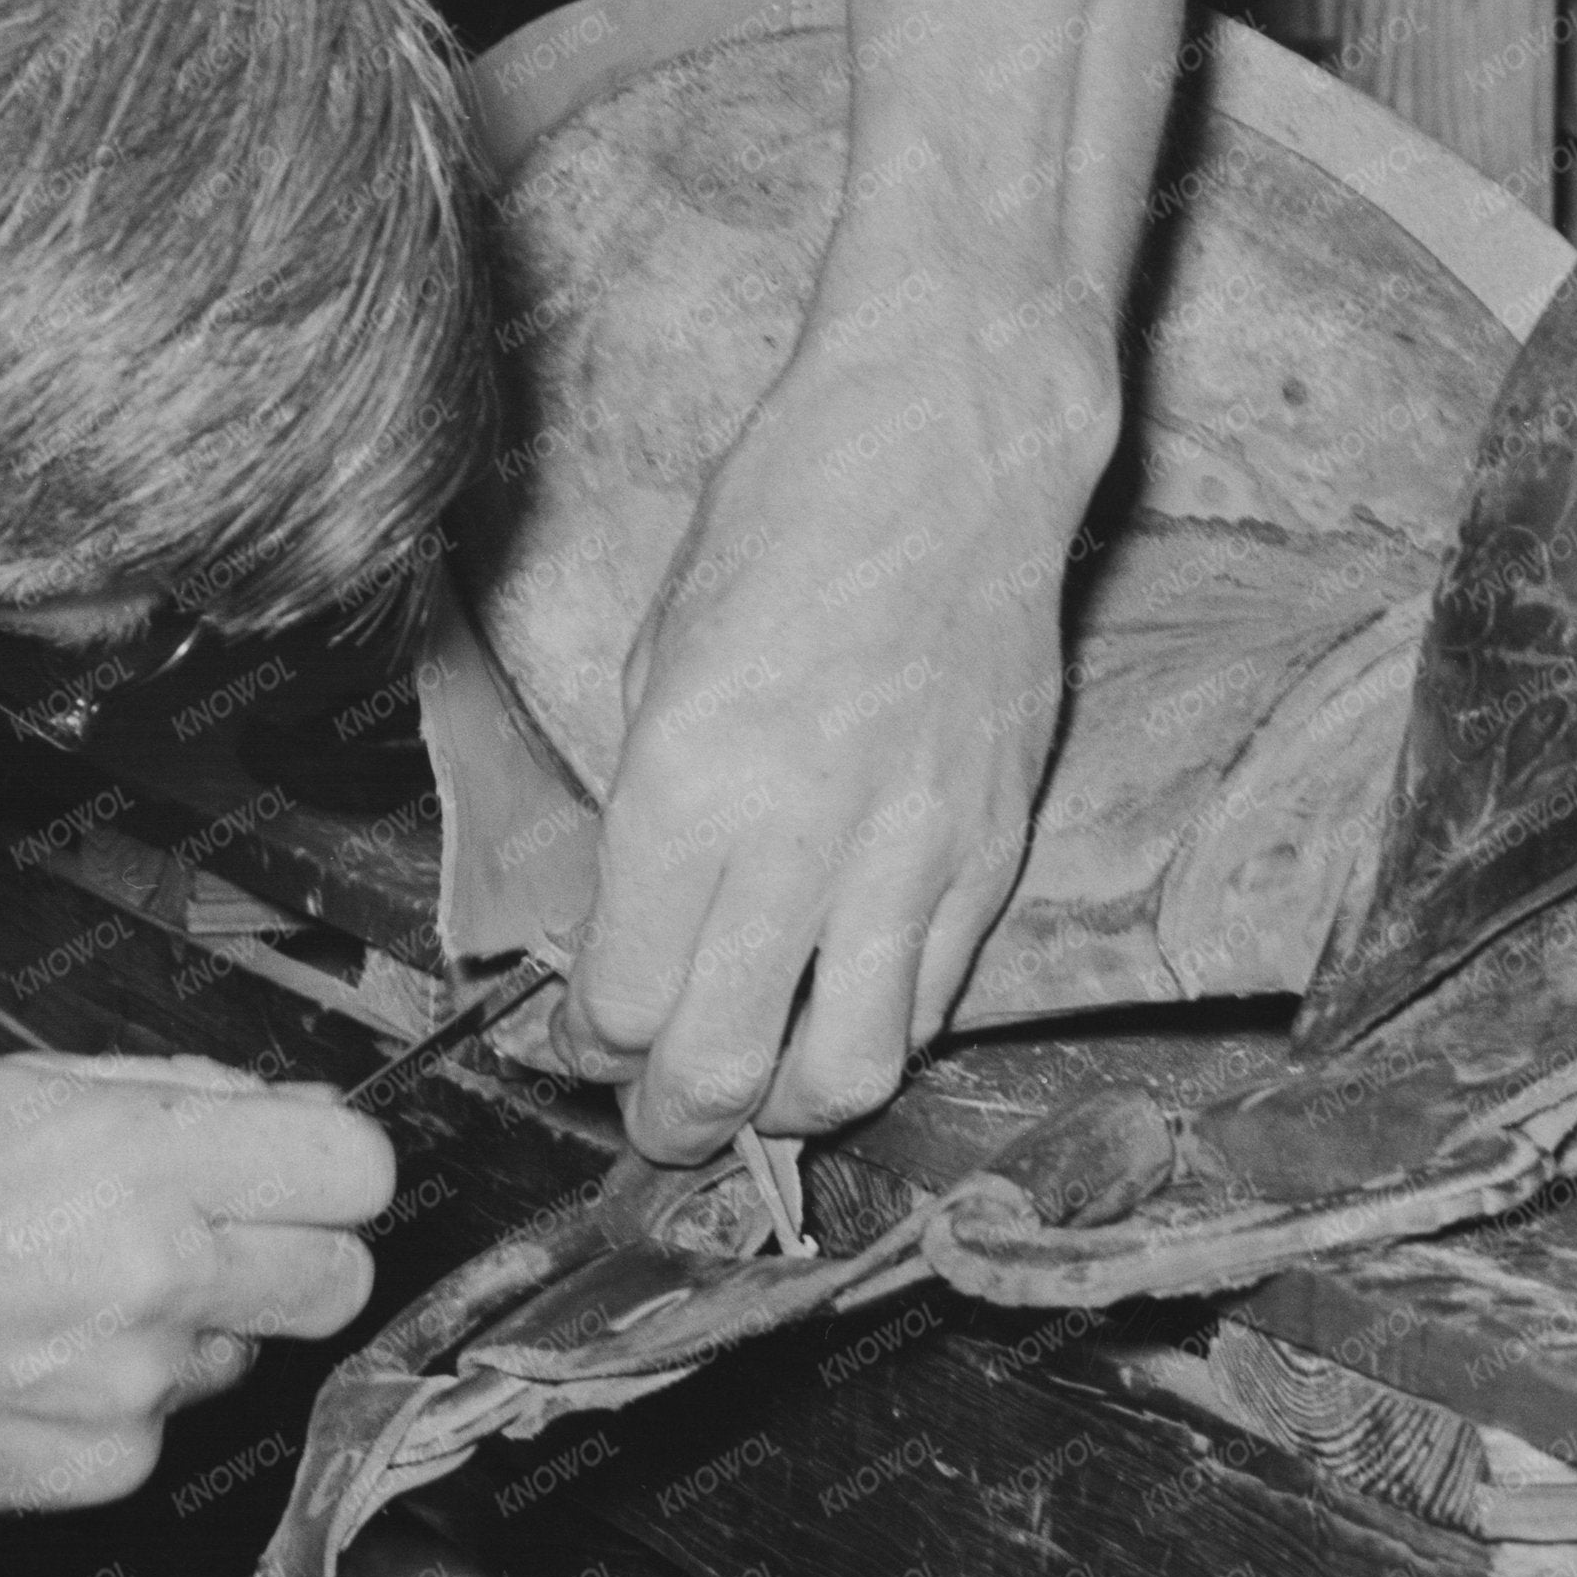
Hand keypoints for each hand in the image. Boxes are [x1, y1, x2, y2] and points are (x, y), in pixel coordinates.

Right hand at [0, 1052, 394, 1511]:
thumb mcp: (17, 1086)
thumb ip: (168, 1094)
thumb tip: (271, 1104)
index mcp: (143, 1161)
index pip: (354, 1170)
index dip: (334, 1164)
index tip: (306, 1164)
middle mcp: (156, 1275)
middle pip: (342, 1281)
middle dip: (303, 1253)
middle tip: (230, 1234)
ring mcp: (135, 1383)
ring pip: (244, 1355)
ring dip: (193, 1324)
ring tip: (76, 1290)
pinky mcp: (103, 1465)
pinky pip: (162, 1424)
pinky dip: (119, 1395)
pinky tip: (37, 1355)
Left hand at [559, 317, 1087, 1157]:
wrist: (950, 451)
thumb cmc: (782, 520)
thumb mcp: (658, 656)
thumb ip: (644, 810)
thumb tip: (623, 928)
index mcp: (689, 785)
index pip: (625, 999)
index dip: (589, 1045)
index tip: (581, 1040)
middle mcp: (802, 841)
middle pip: (727, 1068)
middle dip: (672, 1124)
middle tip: (653, 1125)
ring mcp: (915, 854)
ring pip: (852, 1071)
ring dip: (786, 1109)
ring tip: (755, 1094)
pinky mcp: (995, 850)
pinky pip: (937, 998)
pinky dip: (880, 1030)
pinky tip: (841, 1010)